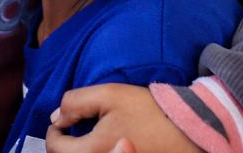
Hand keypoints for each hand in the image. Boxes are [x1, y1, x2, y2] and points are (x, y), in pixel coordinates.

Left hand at [46, 84, 202, 152]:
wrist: (189, 130)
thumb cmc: (151, 111)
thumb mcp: (110, 95)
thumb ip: (76, 103)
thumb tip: (56, 117)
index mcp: (94, 152)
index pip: (56, 149)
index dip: (53, 133)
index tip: (61, 123)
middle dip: (66, 145)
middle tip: (72, 129)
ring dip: (80, 150)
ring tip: (87, 137)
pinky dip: (97, 152)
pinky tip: (105, 144)